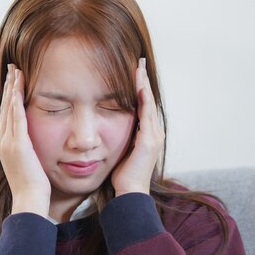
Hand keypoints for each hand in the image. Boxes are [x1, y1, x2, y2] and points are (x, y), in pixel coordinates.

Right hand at [0, 64, 50, 217]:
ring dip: (12, 87)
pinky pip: (16, 116)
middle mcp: (2, 140)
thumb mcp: (29, 163)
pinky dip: (16, 99)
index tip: (13, 80)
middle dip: (9, 86)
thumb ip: (29, 149)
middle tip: (12, 68)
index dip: (10, 95)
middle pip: (5, 106)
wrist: (29, 200)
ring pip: (9, 107)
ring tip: (16, 70)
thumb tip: (34, 142)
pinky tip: (18, 86)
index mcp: (4, 144)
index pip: (7, 113)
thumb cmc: (33, 186)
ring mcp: (8, 142)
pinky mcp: (17, 144)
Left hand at [111, 58, 164, 196]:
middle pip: (148, 99)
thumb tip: (100, 129)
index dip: (138, 87)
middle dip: (143, 80)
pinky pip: (146, 115)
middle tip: (139, 61)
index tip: (132, 70)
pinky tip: (139, 86)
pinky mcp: (149, 141)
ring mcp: (153, 136)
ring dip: (143, 84)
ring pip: (148, 103)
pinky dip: (143, 99)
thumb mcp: (117, 151)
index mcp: (145, 134)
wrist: (128, 193)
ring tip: (139, 67)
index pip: (142, 105)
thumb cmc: (121, 176)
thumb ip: (115, 138)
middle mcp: (153, 132)